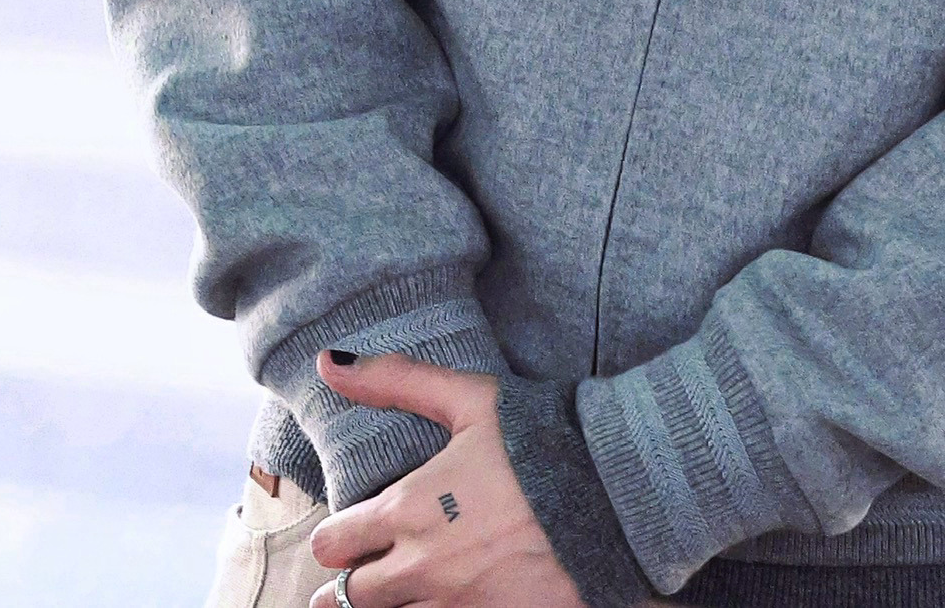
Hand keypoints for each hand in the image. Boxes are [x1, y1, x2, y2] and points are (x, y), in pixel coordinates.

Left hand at [307, 350, 590, 607]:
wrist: (614, 492)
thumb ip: (397, 380)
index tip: (347, 534)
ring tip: (394, 598)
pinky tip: (441, 603)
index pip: (332, 540)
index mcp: (408, 510)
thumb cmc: (539, 440)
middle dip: (347, 586)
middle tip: (357, 578)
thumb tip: (330, 361)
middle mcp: (420, 568)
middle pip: (349, 597)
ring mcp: (455, 606)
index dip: (335, 537)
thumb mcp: (469, 399)